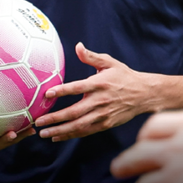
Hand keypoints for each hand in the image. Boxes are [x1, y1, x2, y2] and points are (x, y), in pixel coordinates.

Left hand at [33, 43, 155, 142]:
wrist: (144, 94)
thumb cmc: (124, 76)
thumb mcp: (109, 63)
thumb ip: (91, 56)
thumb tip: (77, 46)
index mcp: (99, 83)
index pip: (77, 88)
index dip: (61, 91)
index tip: (46, 94)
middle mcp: (99, 100)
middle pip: (74, 111)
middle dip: (55, 118)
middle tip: (38, 122)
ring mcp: (102, 115)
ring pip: (78, 125)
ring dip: (60, 130)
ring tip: (43, 133)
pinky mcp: (105, 124)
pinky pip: (85, 131)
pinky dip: (71, 135)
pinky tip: (57, 136)